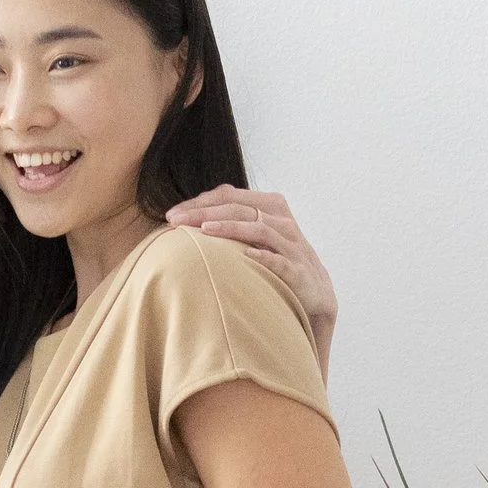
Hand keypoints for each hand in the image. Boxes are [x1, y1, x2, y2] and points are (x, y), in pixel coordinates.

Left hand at [167, 186, 337, 367]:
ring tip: (203, 230)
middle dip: (205, 212)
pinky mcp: (299, 271)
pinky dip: (264, 257)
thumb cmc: (277, 260)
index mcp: (270, 207)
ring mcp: (292, 246)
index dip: (200, 202)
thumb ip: (231, 221)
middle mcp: (282, 222)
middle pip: (240, 209)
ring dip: (230, 228)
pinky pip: (281, 261)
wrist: (315, 292)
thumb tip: (187, 216)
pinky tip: (246, 256)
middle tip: (176, 221)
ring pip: (260, 229)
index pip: (230, 196)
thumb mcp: (256, 235)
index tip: (172, 214)